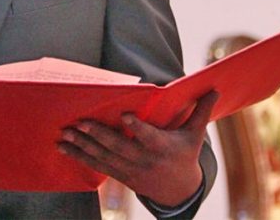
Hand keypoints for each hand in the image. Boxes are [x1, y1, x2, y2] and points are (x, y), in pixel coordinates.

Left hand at [58, 90, 218, 206]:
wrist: (177, 192)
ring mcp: (129, 170)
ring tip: (66, 134)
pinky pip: (97, 166)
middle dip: (99, 135)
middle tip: (80, 123)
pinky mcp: (119, 175)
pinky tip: (63, 148)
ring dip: (83, 146)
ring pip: (104, 157)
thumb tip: (216, 88)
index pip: (149, 137)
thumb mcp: (194, 135)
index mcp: (162, 148)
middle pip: (119, 147)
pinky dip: (79, 157)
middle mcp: (144, 160)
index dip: (138, 127)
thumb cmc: (184, 155)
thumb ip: (201, 112)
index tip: (125, 115)